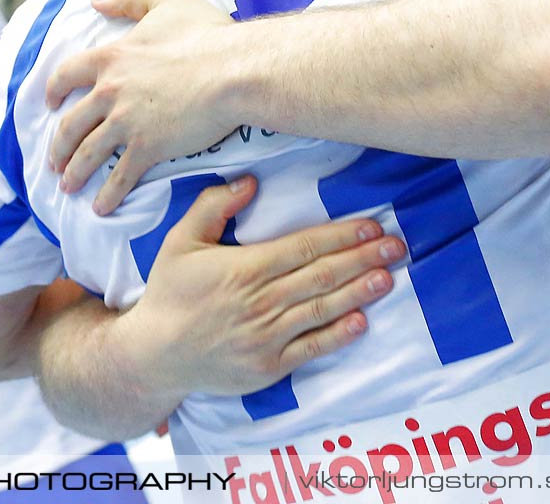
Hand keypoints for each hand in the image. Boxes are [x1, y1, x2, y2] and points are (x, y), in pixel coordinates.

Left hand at [46, 0, 242, 213]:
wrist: (233, 71)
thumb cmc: (206, 34)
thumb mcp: (165, 2)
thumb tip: (96, 0)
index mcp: (111, 57)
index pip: (67, 75)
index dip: (55, 90)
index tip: (52, 103)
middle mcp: (109, 92)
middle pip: (70, 124)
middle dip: (58, 146)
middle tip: (55, 160)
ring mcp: (125, 123)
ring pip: (87, 154)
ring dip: (74, 174)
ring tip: (69, 187)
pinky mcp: (146, 148)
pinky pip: (119, 177)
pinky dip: (107, 195)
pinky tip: (101, 207)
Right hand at [108, 177, 403, 398]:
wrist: (153, 355)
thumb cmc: (170, 293)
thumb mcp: (180, 241)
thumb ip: (213, 207)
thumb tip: (250, 182)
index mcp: (243, 269)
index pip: (303, 247)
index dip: (341, 236)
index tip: (370, 227)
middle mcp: (260, 302)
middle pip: (321, 276)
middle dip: (362, 259)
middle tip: (396, 246)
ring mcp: (266, 337)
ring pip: (322, 309)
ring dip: (359, 292)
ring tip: (388, 277)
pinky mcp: (268, 367)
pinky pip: (310, 349)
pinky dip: (337, 335)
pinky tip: (361, 321)